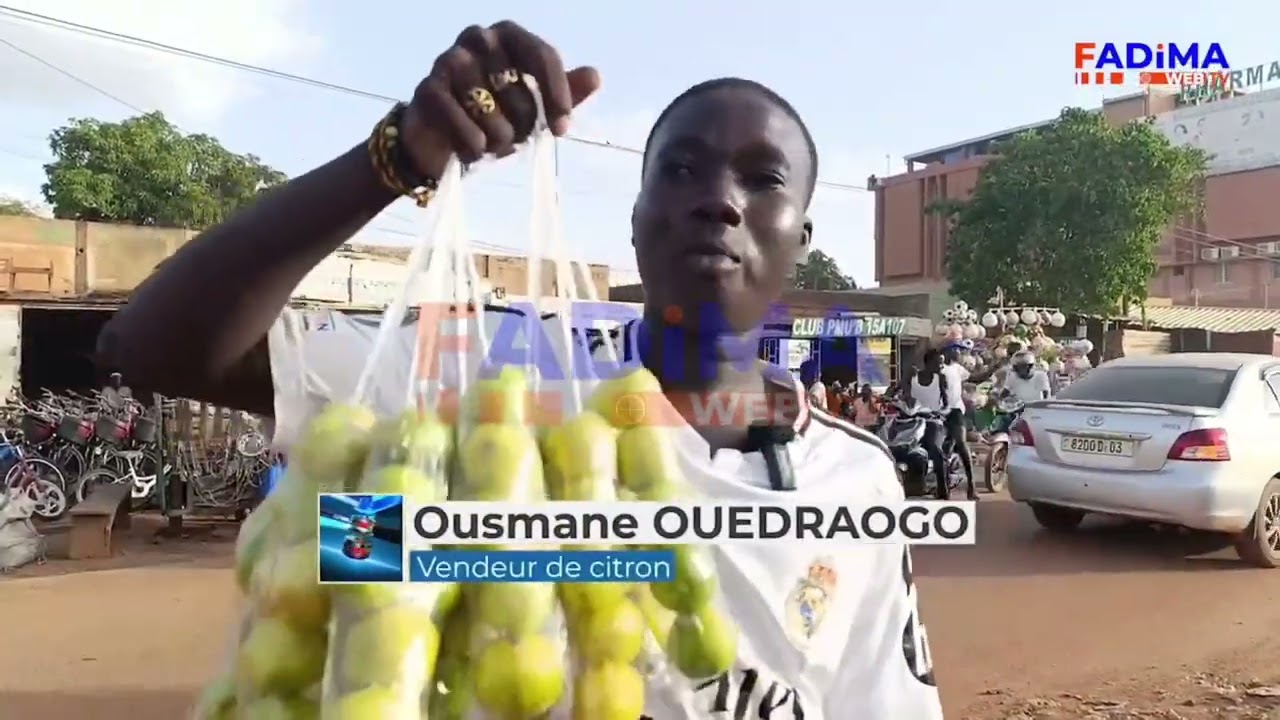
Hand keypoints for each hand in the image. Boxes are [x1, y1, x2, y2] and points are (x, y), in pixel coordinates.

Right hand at [399, 21, 600, 178]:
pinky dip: (473, 149)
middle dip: (523, 126)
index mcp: (508, 34)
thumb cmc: (492, 114)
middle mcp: (477, 37)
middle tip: (514, 137)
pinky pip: (465, 129)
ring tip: (490, 143)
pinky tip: (471, 153)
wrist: (437, 136)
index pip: (543, 56)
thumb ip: (564, 90)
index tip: (562, 129)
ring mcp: (448, 60)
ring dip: (498, 140)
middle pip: (520, 90)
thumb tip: (595, 76)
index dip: (558, 95)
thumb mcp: (533, 104)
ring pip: (492, 113)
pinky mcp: (427, 90)